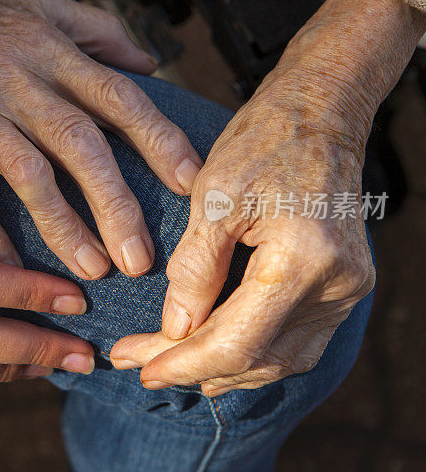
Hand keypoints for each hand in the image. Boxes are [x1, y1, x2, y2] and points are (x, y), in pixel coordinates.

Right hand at [0, 0, 201, 279]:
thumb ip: (95, 30)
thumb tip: (145, 63)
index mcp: (48, 50)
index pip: (117, 97)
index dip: (159, 140)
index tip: (188, 182)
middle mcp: (16, 82)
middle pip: (80, 146)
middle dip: (116, 205)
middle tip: (140, 258)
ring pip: (28, 176)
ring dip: (63, 228)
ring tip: (92, 271)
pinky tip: (9, 268)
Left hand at [110, 0, 425, 394]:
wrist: (317, 114)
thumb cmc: (262, 142)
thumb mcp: (212, 197)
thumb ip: (195, 268)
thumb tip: (175, 330)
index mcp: (304, 260)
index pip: (237, 343)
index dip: (182, 363)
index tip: (137, 367)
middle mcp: (337, 285)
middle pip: (256, 358)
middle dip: (190, 366)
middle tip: (135, 362)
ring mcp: (346, 290)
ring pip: (279, 361)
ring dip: (220, 367)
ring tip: (165, 362)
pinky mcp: (342, 288)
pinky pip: (294, 342)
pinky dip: (250, 353)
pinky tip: (213, 353)